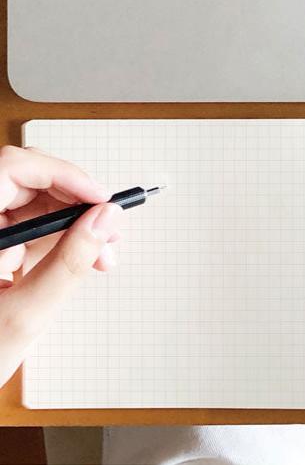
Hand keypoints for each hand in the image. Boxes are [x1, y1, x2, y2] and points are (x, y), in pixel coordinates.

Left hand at [0, 145, 122, 387]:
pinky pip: (28, 228)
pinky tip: (82, 259)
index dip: (63, 175)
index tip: (99, 199)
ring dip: (74, 223)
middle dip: (76, 202)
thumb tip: (104, 220)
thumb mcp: (23, 316)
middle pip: (27, 183)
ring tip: (102, 251)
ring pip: (32, 205)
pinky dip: (59, 240)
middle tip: (108, 225)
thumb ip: (69, 263)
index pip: (15, 169)